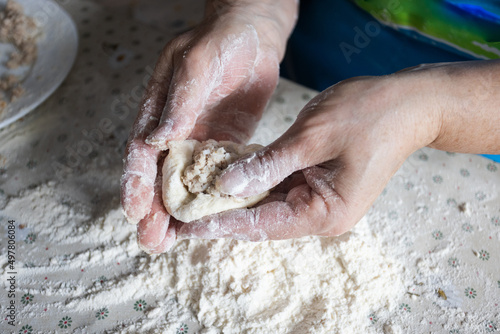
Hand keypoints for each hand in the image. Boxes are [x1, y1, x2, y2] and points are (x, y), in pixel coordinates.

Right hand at [120, 1, 297, 252]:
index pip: (141, 151)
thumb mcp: (197, 64)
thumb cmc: (220, 40)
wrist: (253, 35)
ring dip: (178, 211)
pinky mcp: (226, 142)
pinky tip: (210, 219)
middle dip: (153, 209)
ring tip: (172, 242)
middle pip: (159, 175)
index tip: (135, 211)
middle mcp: (176, 129)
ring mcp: (201, 138)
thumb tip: (158, 138)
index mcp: (159, 110)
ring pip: (185, 181)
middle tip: (152, 241)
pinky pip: (216, 175)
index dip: (136, 183)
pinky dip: (211, 198)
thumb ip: (179, 101)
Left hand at [176, 70, 444, 239]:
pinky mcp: (319, 184)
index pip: (261, 224)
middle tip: (183, 212)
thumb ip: (267, 165)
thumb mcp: (312, 137)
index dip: (221, 223)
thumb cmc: (369, 115)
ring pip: (269, 204)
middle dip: (224, 213)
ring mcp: (321, 201)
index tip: (186, 225)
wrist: (411, 104)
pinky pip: (281, 188)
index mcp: (324, 212)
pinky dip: (256, 182)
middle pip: (263, 220)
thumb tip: (227, 187)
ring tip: (196, 196)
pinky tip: (227, 176)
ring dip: (237, 198)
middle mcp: (321, 215)